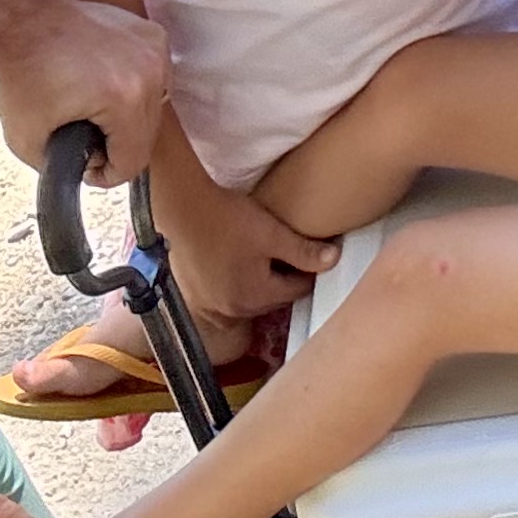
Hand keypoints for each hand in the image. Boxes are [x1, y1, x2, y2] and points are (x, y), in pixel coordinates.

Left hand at [0, 0, 172, 182]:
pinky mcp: (151, 36)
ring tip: (94, 112)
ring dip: (127, 119)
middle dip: (116, 146)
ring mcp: (153, 49)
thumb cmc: (23, 68)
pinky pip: (154, 79)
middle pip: (147, 136)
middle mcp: (149, 72)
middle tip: (86, 139)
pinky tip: (106, 86)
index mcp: (124, 98)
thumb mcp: (26, 140)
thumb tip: (91, 169)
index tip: (88, 167)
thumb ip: (62, 169)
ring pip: (153, 109)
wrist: (24, 16)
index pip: (133, 160)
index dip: (108, 174)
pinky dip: (135, 89)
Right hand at [155, 166, 339, 323]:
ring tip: (264, 256)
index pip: (297, 289)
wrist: (183, 207)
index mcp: (256, 296)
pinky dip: (239, 283)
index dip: (309, 270)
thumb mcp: (271, 232)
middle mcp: (235, 309)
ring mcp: (213, 305)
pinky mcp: (199, 295)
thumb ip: (303, 250)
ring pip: (252, 297)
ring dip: (262, 282)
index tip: (313, 254)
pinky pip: (229, 294)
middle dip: (285, 278)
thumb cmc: (228, 217)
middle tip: (290, 254)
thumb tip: (334, 260)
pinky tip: (239, 262)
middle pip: (274, 297)